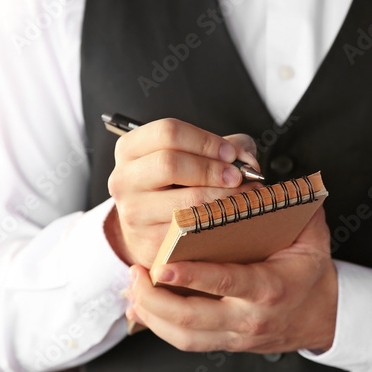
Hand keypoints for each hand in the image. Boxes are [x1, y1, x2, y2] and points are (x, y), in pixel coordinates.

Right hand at [104, 118, 260, 267]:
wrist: (148, 228)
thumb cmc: (172, 186)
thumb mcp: (190, 156)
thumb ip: (222, 148)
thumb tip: (246, 158)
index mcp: (131, 149)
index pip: (168, 132)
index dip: (205, 140)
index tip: (230, 153)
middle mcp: (124, 178)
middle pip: (170, 163)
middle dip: (212, 168)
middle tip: (238, 176)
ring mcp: (134, 211)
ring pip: (184, 200)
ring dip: (221, 196)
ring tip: (244, 194)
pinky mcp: (148, 239)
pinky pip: (190, 228)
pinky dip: (217, 220)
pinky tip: (232, 215)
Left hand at [125, 207, 337, 352]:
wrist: (322, 316)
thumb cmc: (310, 273)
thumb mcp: (313, 238)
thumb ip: (297, 207)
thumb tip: (276, 180)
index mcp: (269, 288)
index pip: (226, 282)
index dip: (192, 276)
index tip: (164, 265)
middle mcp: (249, 317)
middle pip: (193, 318)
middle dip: (157, 300)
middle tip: (135, 275)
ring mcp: (235, 335)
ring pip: (184, 336)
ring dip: (152, 314)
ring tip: (132, 288)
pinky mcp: (224, 342)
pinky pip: (185, 341)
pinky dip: (158, 326)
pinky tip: (141, 307)